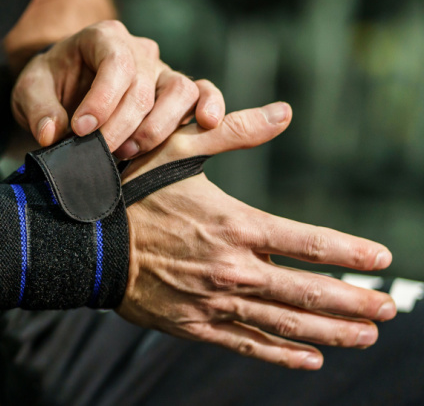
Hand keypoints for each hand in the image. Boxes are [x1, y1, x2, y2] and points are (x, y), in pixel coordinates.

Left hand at [12, 20, 223, 159]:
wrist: (64, 90)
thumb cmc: (50, 84)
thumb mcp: (30, 91)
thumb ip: (38, 109)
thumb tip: (52, 134)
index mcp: (103, 37)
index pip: (115, 63)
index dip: (102, 101)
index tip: (81, 130)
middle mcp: (138, 50)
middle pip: (143, 87)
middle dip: (120, 127)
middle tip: (99, 153)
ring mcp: (160, 70)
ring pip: (179, 91)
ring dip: (155, 129)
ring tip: (128, 151)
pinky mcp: (175, 93)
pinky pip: (203, 92)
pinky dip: (210, 105)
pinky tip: (207, 123)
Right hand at [119, 102, 396, 369]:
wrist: (85, 240)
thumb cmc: (131, 192)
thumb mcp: (179, 148)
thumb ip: (234, 131)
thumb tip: (284, 112)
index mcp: (235, 225)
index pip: (310, 242)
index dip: (351, 253)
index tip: (382, 260)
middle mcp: (233, 268)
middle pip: (307, 291)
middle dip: (353, 301)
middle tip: (387, 309)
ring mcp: (214, 301)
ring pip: (283, 322)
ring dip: (330, 331)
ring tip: (366, 335)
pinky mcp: (193, 324)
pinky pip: (245, 343)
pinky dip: (279, 354)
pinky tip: (310, 358)